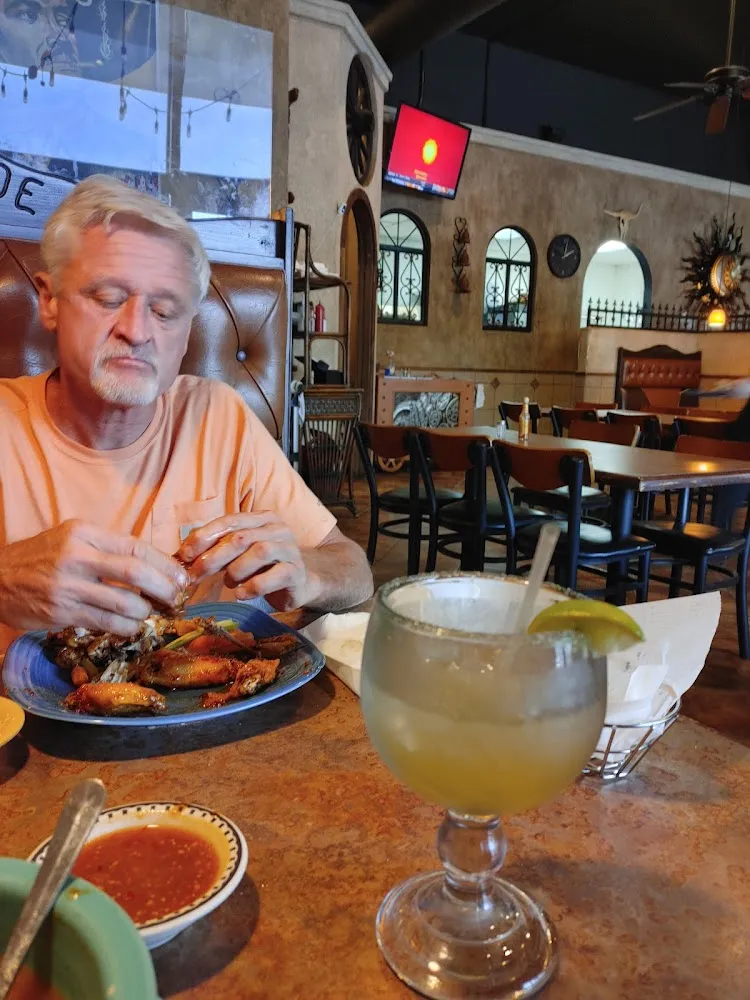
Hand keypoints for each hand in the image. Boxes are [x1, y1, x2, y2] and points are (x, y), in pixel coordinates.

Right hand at [0, 520, 189, 634]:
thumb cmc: (40, 558)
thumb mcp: (71, 539)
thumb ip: (106, 548)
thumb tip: (152, 564)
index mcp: (84, 533)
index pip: (136, 547)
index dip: (165, 564)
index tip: (181, 575)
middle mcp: (77, 556)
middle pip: (135, 572)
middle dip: (164, 587)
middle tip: (176, 597)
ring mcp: (68, 586)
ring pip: (123, 601)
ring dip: (145, 611)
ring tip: (150, 613)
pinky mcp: (61, 612)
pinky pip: (105, 622)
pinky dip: (126, 627)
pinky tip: (132, 627)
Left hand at [179, 512, 316, 610]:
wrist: (300, 584)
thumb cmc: (264, 567)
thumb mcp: (240, 554)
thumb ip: (217, 549)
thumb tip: (182, 555)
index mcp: (262, 519)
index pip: (230, 521)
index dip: (205, 536)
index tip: (184, 554)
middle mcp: (277, 530)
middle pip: (241, 537)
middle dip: (214, 557)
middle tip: (196, 575)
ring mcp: (290, 550)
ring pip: (260, 552)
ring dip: (236, 570)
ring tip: (228, 582)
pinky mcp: (297, 572)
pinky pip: (274, 576)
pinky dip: (253, 586)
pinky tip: (241, 594)